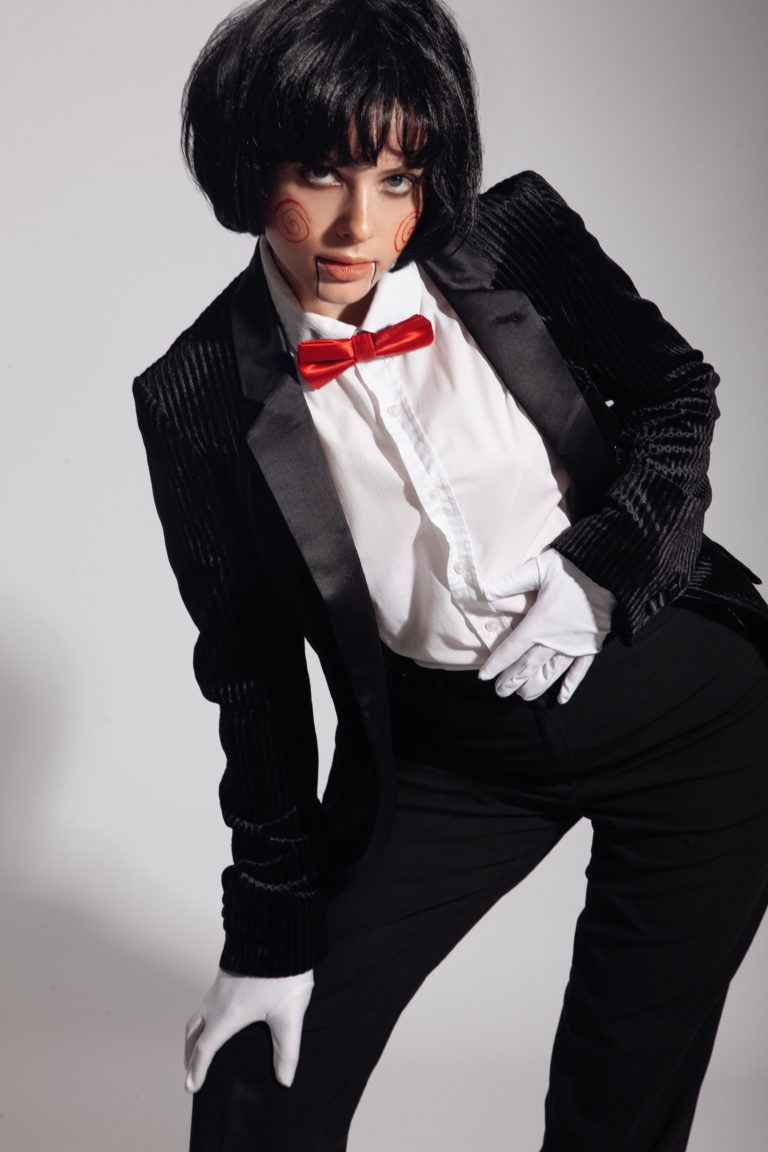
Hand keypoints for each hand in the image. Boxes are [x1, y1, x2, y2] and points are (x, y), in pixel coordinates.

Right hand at [184, 967, 313, 1092]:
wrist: (277, 932)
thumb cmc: (283, 974)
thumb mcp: (289, 1017)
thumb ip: (286, 1051)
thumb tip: (284, 1081)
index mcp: (226, 1016)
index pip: (204, 1049)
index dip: (197, 1070)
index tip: (191, 1087)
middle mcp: (216, 1002)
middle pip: (193, 1034)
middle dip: (189, 1055)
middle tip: (190, 1073)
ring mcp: (218, 988)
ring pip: (196, 1016)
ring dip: (193, 1036)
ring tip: (198, 1049)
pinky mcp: (224, 976)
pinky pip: (205, 1003)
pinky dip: (202, 1020)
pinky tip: (217, 1020)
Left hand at [478, 549, 614, 702]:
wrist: (612, 570)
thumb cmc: (573, 567)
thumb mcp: (538, 568)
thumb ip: (510, 582)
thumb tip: (483, 591)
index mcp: (538, 623)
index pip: (511, 649)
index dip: (496, 664)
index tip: (484, 676)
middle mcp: (554, 640)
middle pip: (528, 666)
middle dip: (511, 680)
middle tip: (499, 692)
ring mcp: (574, 646)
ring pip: (550, 672)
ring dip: (535, 686)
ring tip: (523, 697)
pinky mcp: (592, 645)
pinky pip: (579, 670)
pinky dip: (570, 684)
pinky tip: (562, 698)